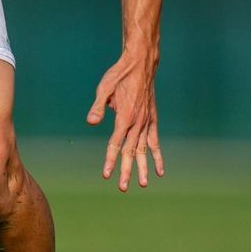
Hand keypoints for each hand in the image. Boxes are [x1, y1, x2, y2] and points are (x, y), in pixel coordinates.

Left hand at [86, 50, 164, 191]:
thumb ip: (98, 107)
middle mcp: (138, 122)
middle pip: (131, 151)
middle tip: (123, 187)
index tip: (106, 174)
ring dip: (143, 168)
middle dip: (127, 171)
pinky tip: (159, 170)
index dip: (110, 160)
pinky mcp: (152, 119)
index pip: (116, 144)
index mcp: (125, 116)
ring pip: (144, 150)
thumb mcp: (104, 88)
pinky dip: (157, 155)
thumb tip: (91, 122)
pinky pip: (155, 141)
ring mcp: (147, 121)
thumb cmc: (119, 75)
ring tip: (142, 184)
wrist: (140, 63)